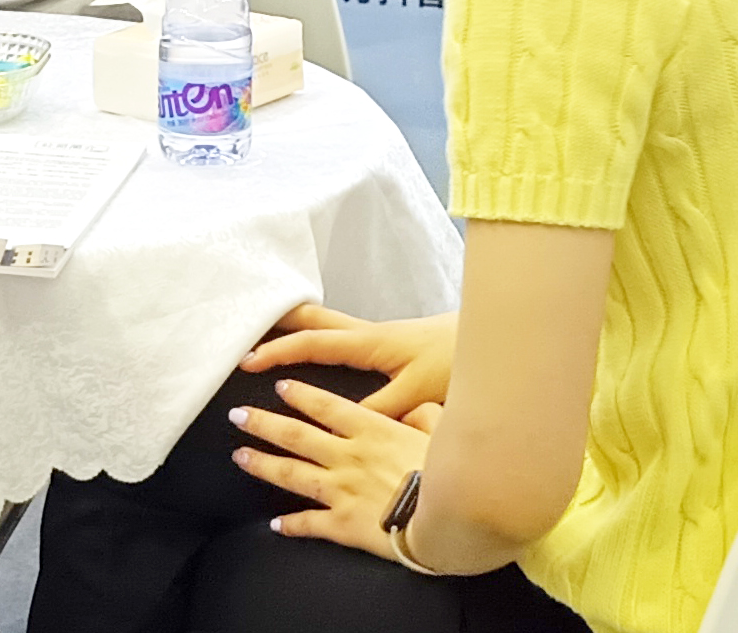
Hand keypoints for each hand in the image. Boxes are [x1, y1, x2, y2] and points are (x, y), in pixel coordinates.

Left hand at [230, 379, 441, 560]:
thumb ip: (427, 417)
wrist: (450, 520)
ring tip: (240, 456)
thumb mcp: (444, 435)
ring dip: (263, 464)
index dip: (301, 395)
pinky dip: (291, 525)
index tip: (279, 387)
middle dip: (263, 423)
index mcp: (372, 430)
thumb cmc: (452, 475)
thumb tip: (422, 406)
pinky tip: (274, 526)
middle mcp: (348, 456)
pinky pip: (310, 524)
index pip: (327, 406)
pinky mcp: (344, 525)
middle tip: (237, 415)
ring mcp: (342, 490)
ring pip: (292, 473)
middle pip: (296, 435)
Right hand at [241, 306, 457, 417]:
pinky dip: (317, 335)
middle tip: (244, 329)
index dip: (279, 351)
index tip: (249, 361)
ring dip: (294, 325)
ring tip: (266, 332)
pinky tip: (314, 348)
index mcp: (369, 342)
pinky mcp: (388, 342)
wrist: (493, 340)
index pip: (312, 343)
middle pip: (311, 319)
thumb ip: (383, 406)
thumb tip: (346, 418)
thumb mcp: (420, 391)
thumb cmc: (458, 361)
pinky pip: (341, 333)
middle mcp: (367, 333)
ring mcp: (377, 334)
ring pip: (325, 322)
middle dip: (276, 323)